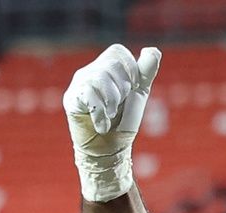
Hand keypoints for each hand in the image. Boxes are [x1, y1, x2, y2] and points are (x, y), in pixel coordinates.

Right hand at [63, 44, 161, 201]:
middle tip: (119, 106)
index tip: (131, 90)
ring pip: (99, 78)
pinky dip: (101, 114)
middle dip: (123, 90)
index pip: (118, 51)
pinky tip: (102, 125)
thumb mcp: (139, 93)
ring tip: (111, 115)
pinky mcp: (71, 99)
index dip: (130, 70)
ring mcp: (79, 84)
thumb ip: (146, 71)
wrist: (110, 148)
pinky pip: (88, 95)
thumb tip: (153, 50)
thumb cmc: (123, 120)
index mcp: (107, 67)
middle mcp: (91, 71)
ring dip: (112, 102)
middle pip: (110, 65)